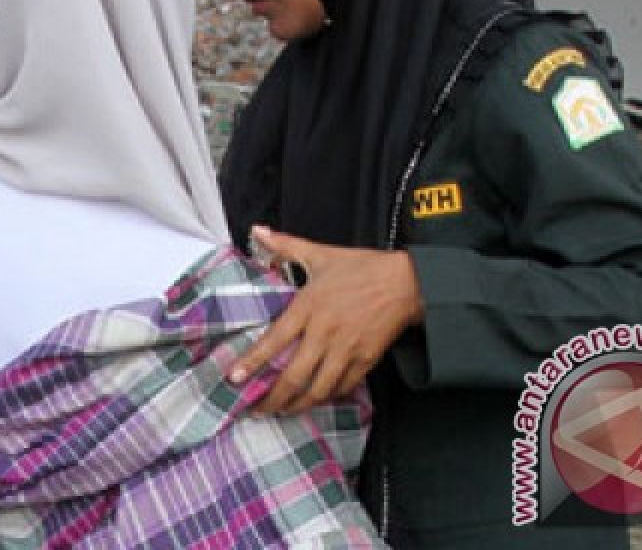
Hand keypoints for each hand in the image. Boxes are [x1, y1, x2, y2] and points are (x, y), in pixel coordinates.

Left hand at [233, 225, 424, 414]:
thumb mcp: (321, 253)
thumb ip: (286, 245)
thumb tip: (258, 231)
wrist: (407, 282)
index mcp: (309, 306)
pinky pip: (342, 387)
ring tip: (282, 412)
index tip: (234, 378)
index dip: (252, 362)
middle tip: (256, 409)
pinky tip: (314, 401)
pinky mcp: (366, 360)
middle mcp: (324, 331)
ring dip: (297, 405)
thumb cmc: (362, 267)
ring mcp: (346, 349)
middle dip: (272, 398)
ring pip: (318, 388)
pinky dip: (326, 397)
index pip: (274, 339)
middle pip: (294, 375)